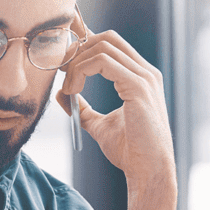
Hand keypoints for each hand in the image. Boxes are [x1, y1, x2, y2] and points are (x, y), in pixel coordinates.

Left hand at [57, 29, 175, 196]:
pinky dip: (81, 72)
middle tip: (61, 71)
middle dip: (78, 49)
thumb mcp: (100, 125)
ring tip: (69, 89)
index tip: (65, 66)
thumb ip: (83, 109)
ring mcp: (144, 78)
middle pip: (106, 38)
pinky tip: (74, 92)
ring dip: (77, 64)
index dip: (84, 46)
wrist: (148, 171)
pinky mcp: (138, 87)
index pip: (112, 44)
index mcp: (141, 77)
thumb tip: (61, 95)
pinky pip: (102, 62)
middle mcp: (146, 73)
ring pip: (102, 47)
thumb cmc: (130, 151)